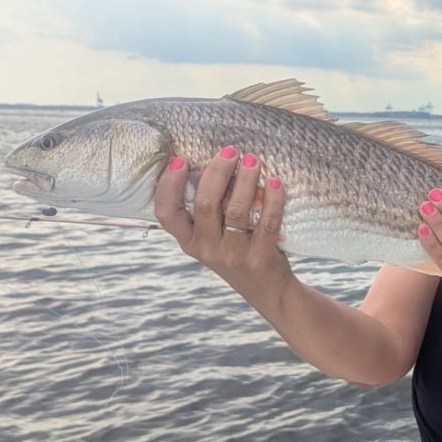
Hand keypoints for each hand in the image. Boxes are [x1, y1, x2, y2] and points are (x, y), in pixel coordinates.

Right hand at [155, 147, 290, 284]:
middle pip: (205, 204)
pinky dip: (272, 201)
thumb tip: (212, 164)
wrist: (268, 290)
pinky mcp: (260, 258)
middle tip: (231, 151)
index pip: (166, 214)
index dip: (168, 186)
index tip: (179, 160)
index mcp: (189, 242)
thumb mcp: (212, 238)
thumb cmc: (237, 252)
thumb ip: (207, 210)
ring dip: (245, 180)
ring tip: (254, 160)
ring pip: (236, 210)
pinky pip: (266, 223)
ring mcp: (233, 255)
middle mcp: (206, 249)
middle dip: (217, 172)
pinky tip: (276, 183)